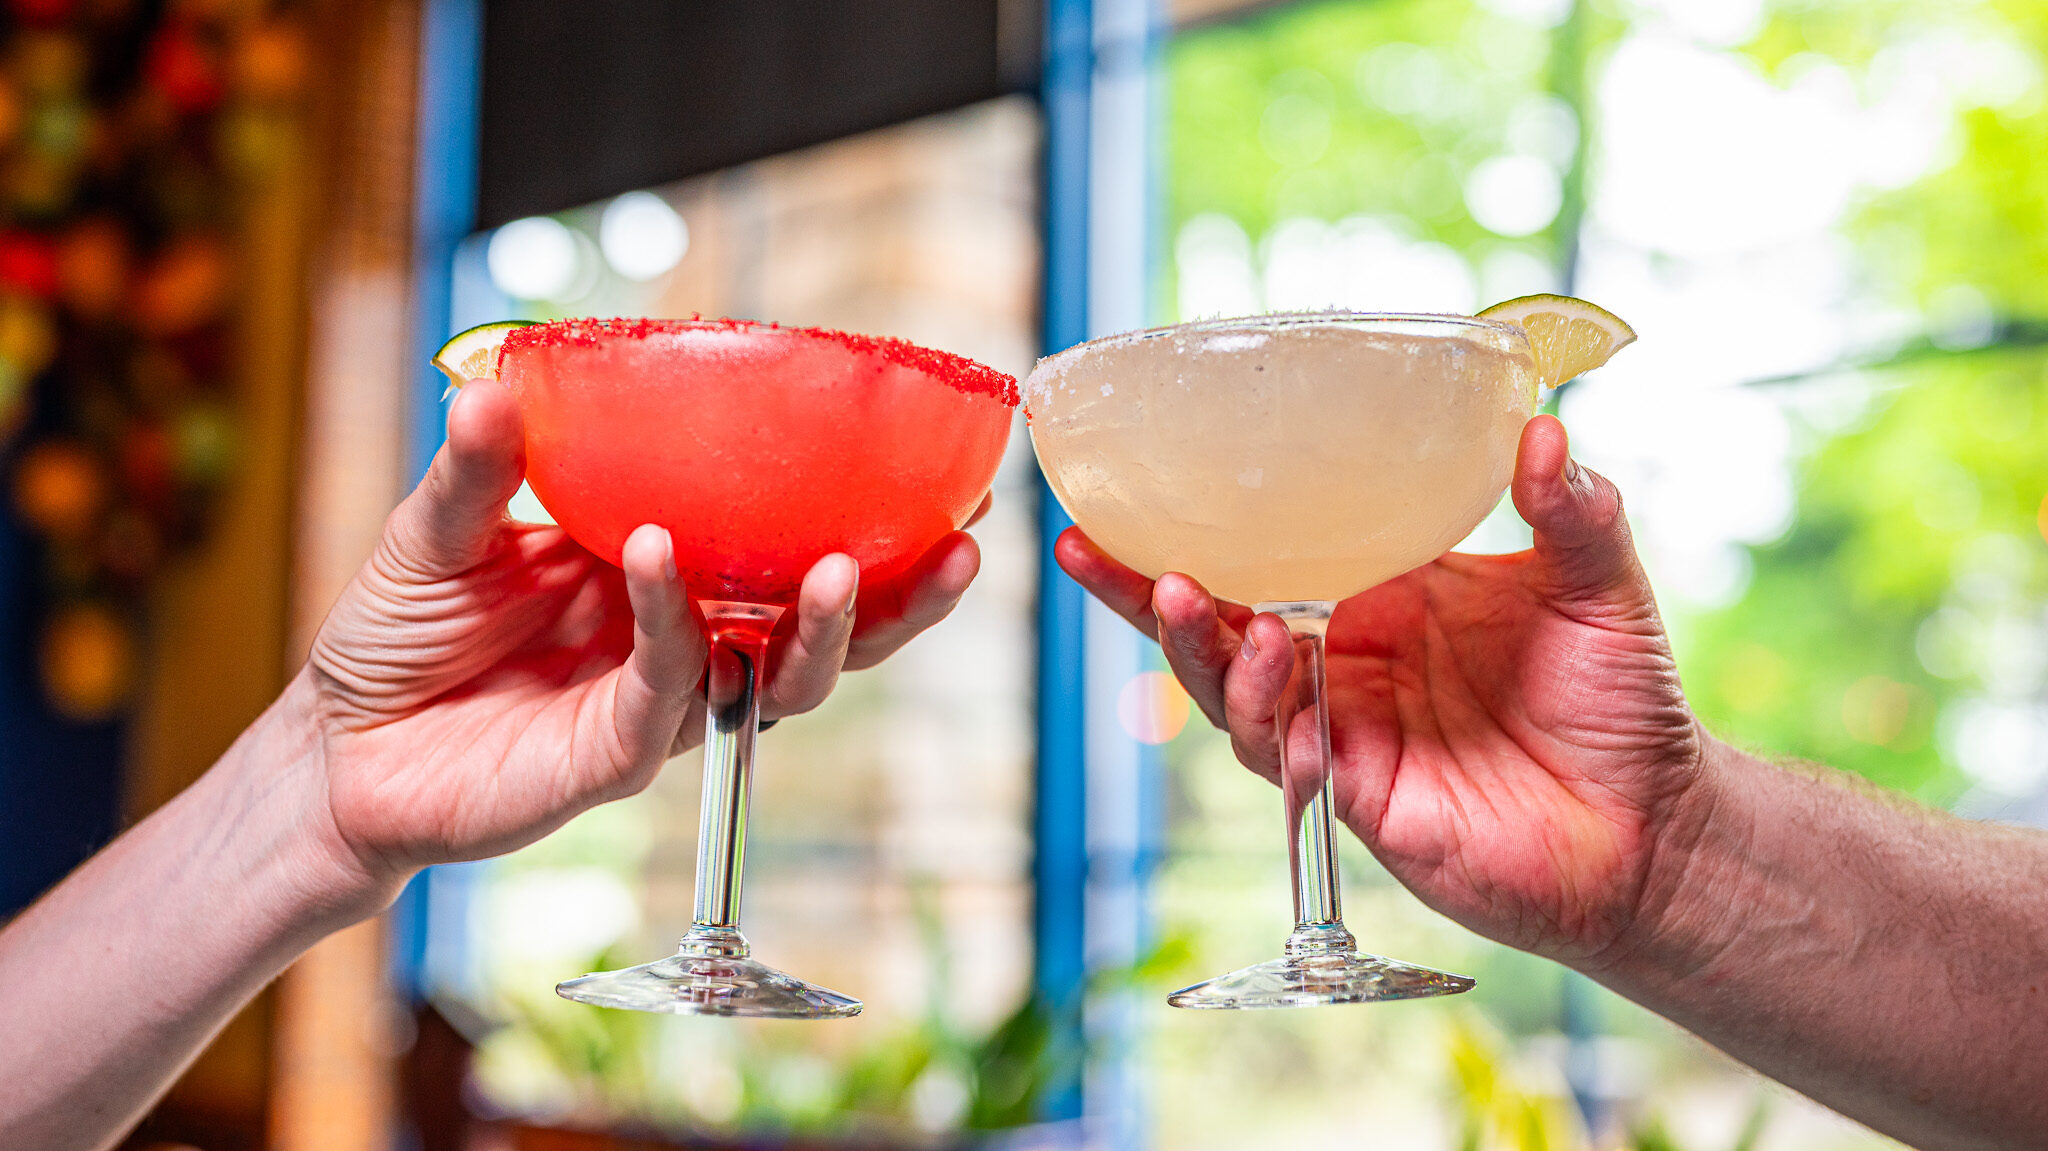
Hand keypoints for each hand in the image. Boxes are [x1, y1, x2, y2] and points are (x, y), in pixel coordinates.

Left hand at [291, 379, 982, 899]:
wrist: (337, 746)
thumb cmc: (402, 634)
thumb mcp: (441, 526)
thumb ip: (482, 464)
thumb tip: (497, 382)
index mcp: (669, 576)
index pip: (784, 546)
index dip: (862, 519)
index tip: (931, 470)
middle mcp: (684, 640)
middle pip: (820, 627)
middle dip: (898, 595)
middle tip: (956, 542)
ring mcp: (658, 700)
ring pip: (775, 677)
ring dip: (820, 628)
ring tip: (835, 569)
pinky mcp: (615, 753)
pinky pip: (666, 686)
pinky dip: (670, 619)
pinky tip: (658, 553)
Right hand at [1059, 415, 1706, 964]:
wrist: (1654, 830)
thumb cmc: (1622, 704)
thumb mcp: (1600, 586)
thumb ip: (1573, 510)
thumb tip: (1541, 431)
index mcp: (1385, 589)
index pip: (1276, 547)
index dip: (1203, 521)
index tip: (1133, 484)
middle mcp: (1346, 655)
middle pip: (1219, 618)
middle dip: (1145, 589)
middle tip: (1090, 548)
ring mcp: (1341, 726)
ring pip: (1231, 688)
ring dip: (1202, 649)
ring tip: (1195, 603)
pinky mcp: (1351, 795)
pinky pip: (1283, 760)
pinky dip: (1266, 724)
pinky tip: (1280, 693)